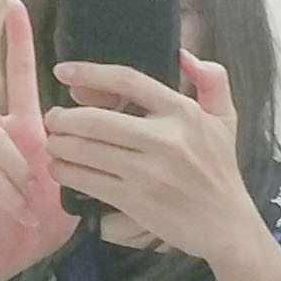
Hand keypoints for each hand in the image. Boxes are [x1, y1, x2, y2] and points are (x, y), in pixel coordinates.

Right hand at [0, 0, 78, 280]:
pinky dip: (17, 198)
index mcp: (25, 129)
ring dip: (22, 166)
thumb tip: (111, 134)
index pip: (20, 76)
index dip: (18, 42)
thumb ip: (86, 157)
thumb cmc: (41, 218)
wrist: (8, 256)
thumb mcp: (74, 183)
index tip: (14, 5)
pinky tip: (27, 214)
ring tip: (36, 193)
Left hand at [42, 48, 263, 265]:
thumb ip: (212, 80)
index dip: (89, 73)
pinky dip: (66, 172)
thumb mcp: (226, 119)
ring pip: (86, 150)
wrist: (227, 225)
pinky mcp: (135, 200)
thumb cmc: (221, 171)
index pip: (128, 81)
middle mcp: (165, 138)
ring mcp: (149, 171)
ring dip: (60, 146)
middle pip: (95, 119)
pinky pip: (88, 180)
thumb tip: (185, 54)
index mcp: (182, 112)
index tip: (63, 72)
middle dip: (63, 119)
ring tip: (53, 144)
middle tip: (53, 120)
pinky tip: (61, 169)